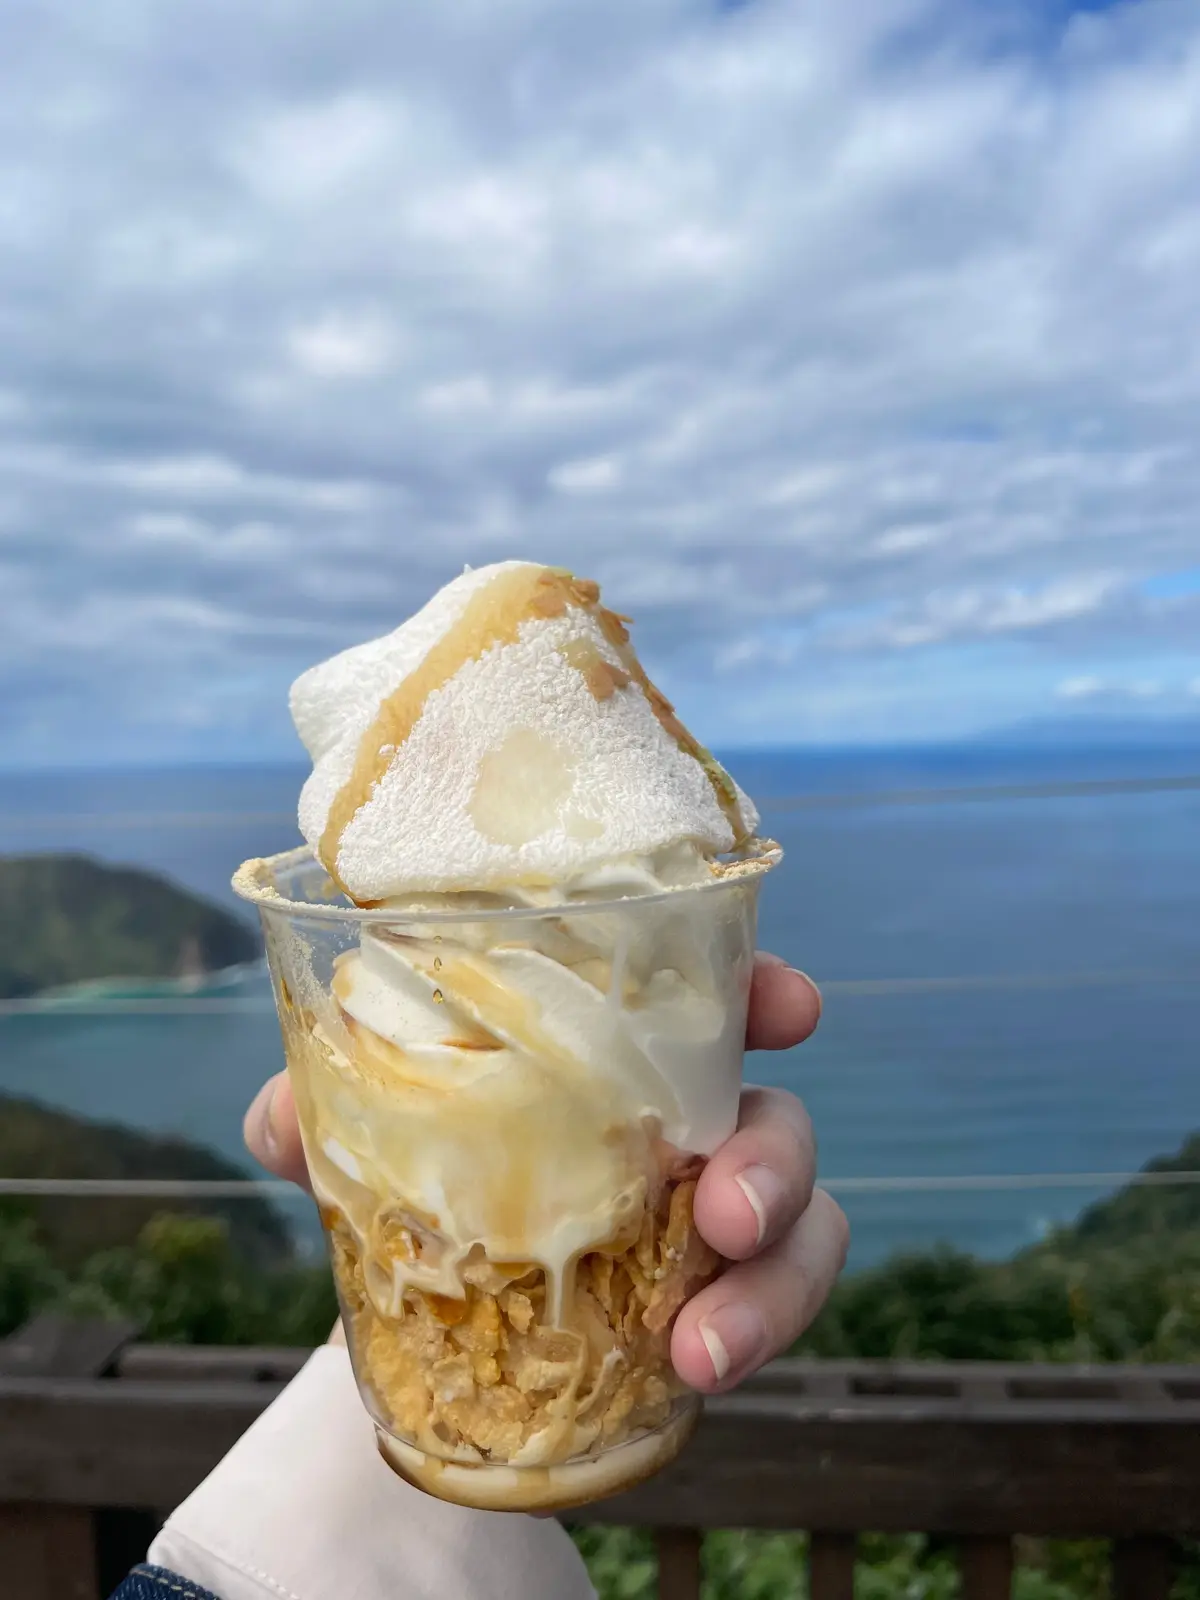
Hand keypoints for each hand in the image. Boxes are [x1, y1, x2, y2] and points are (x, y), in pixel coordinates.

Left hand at [244, 952, 846, 1392]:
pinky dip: (756, 1332)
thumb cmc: (412, 1166)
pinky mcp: (711, 1290)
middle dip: (775, 1156)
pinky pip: (775, 1298)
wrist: (421, 1297)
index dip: (760, 988)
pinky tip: (695, 1370)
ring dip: (775, 1276)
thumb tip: (282, 1117)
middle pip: (773, 1108)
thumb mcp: (352, 1132)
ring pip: (800, 1215)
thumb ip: (313, 1112)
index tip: (787, 1008)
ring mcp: (705, 1207)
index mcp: (612, 1043)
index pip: (705, 993)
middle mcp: (679, 1115)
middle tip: (727, 1211)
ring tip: (701, 1346)